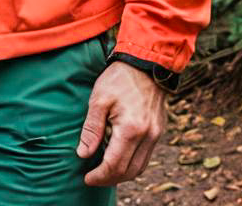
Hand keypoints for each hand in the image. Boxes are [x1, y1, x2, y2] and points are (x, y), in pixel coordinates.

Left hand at [76, 60, 167, 185]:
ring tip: (104, 171)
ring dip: (122, 174)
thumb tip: (83, 154)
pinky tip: (119, 158)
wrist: (145, 63)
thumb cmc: (118, 78)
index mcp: (131, 129)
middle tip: (93, 177)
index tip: (87, 178)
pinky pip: (146, 157)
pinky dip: (132, 163)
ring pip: (139, 168)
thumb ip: (91, 129)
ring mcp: (155, 134)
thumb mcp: (98, 99)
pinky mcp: (158, 131)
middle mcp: (147, 136)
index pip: (114, 164)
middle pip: (128, 171)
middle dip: (109, 179)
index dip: (99, 176)